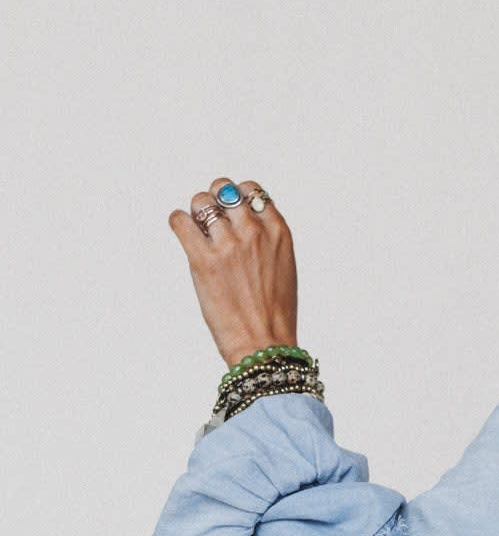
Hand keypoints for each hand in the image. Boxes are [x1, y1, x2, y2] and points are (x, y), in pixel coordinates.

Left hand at [168, 178, 297, 367]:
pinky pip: (179, 221)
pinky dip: (178, 223)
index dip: (237, 198)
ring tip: (199, 235)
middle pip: (223, 189)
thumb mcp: (284, 268)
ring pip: (200, 202)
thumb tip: (242, 223)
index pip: (251, 190)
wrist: (264, 345)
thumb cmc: (275, 315)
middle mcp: (253, 232)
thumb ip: (267, 241)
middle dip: (215, 202)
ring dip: (196, 215)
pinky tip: (184, 236)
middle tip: (211, 223)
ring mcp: (228, 244)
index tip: (232, 213)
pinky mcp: (202, 259)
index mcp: (278, 232)